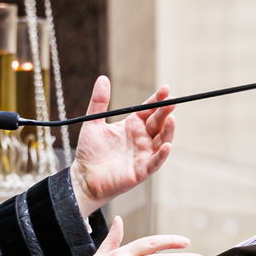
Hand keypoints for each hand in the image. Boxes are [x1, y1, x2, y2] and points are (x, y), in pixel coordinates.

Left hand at [70, 76, 174, 216]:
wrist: (83, 176)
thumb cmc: (90, 151)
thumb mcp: (93, 123)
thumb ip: (99, 102)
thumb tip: (103, 78)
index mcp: (132, 126)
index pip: (149, 110)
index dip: (158, 100)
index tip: (166, 89)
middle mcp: (141, 139)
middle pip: (158, 123)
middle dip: (165, 112)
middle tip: (172, 101)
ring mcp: (143, 154)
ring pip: (161, 141)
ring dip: (168, 131)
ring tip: (171, 119)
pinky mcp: (141, 170)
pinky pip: (155, 161)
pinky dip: (162, 154)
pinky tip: (166, 145)